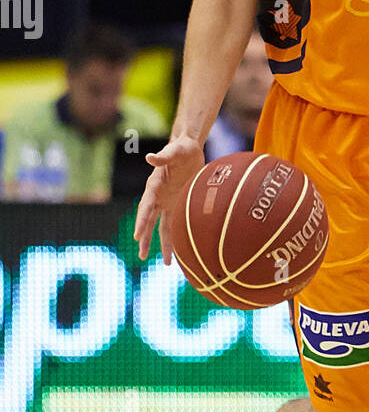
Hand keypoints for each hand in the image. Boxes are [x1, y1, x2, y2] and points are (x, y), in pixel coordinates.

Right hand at [133, 134, 204, 263]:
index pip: (145, 206)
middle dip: (145, 238)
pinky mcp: (177, 204)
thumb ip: (163, 156)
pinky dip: (176, 237)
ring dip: (162, 244)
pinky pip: (175, 223)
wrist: (189, 148)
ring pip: (162, 227)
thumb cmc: (181, 148)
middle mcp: (158, 196)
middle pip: (149, 221)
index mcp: (154, 186)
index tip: (136, 235)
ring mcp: (167, 201)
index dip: (141, 220)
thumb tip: (149, 157)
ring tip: (165, 264)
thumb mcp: (174, 150)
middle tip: (141, 255)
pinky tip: (179, 252)